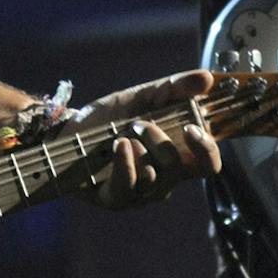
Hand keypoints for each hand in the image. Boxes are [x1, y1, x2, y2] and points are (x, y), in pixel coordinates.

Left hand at [76, 69, 222, 210]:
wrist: (69, 129)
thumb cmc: (111, 117)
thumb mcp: (143, 97)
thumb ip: (174, 88)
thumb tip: (207, 78)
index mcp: (176, 155)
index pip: (207, 164)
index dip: (207, 149)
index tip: (192, 128)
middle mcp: (163, 179)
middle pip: (180, 170)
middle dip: (162, 142)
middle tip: (140, 123)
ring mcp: (140, 193)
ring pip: (155, 179)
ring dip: (140, 150)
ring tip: (121, 134)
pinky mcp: (116, 199)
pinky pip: (129, 187)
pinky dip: (125, 162)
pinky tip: (118, 145)